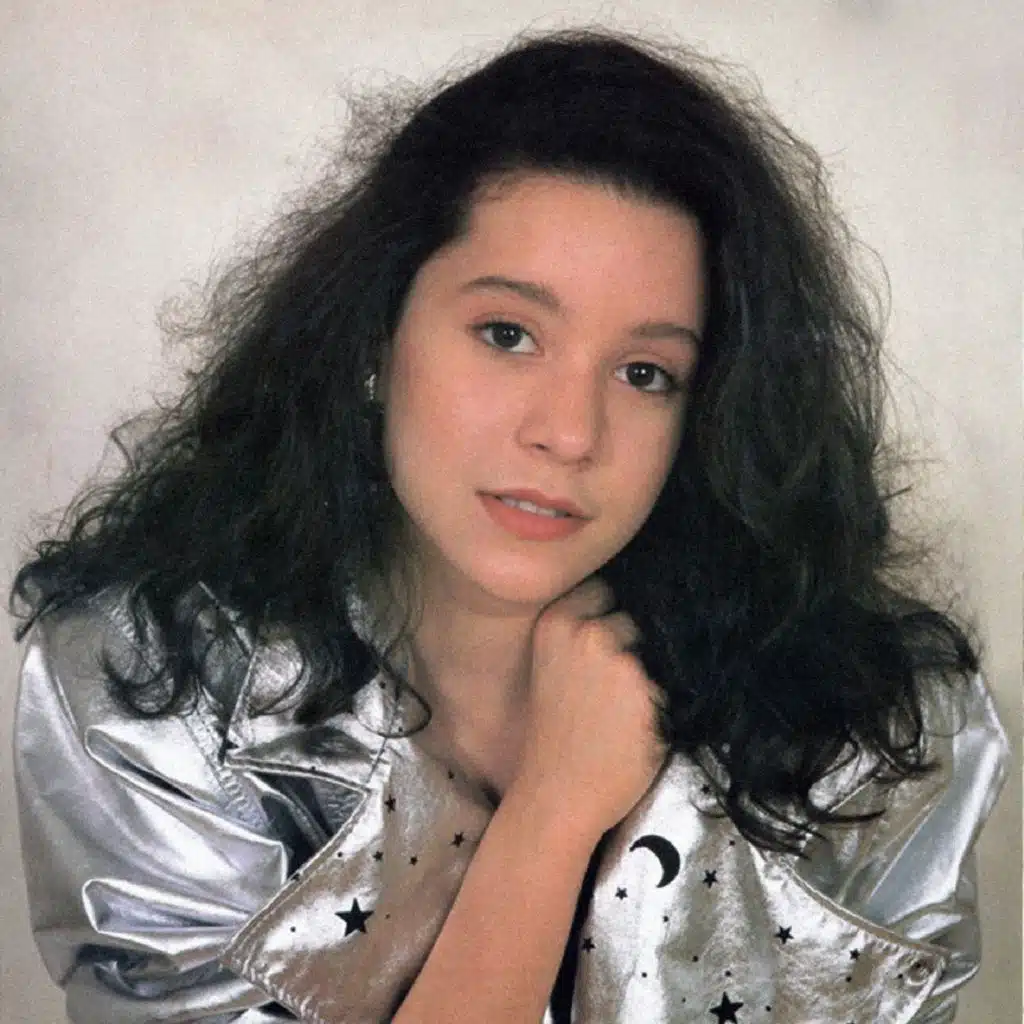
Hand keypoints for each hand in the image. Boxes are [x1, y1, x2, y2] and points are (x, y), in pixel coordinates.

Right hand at [507, 575, 668, 839]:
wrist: (558, 794)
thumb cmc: (556, 733)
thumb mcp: (553, 665)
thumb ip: (583, 633)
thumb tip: (640, 604)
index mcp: (556, 622)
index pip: (604, 590)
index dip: (612, 613)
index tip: (612, 639)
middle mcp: (586, 632)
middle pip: (634, 616)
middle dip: (634, 642)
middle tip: (619, 684)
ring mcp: (620, 659)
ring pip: (658, 648)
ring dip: (654, 671)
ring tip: (631, 707)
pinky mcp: (650, 690)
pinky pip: (674, 681)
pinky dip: (668, 698)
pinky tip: (644, 723)